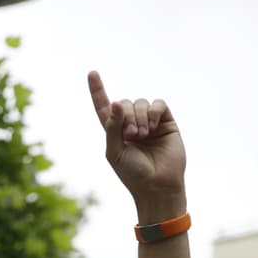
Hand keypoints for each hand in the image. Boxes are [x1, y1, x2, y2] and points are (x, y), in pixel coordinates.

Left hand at [88, 71, 185, 214]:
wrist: (157, 185)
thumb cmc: (132, 173)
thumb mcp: (114, 152)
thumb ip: (112, 128)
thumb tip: (115, 102)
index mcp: (114, 131)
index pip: (103, 107)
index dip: (97, 90)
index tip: (92, 73)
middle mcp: (131, 124)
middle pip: (123, 103)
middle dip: (125, 117)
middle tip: (131, 136)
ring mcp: (149, 122)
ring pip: (140, 102)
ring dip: (139, 117)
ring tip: (143, 136)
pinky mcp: (166, 122)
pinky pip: (158, 104)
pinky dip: (153, 112)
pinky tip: (153, 127)